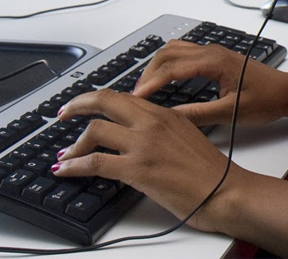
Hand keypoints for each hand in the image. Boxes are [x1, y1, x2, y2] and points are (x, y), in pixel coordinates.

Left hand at [53, 88, 235, 230]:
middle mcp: (150, 122)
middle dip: (77, 105)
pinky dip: (75, 165)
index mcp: (162, 112)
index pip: (120, 96)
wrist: (225, 190)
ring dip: (74, 144)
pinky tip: (66, 170)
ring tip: (65, 155)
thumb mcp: (185, 133)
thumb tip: (136, 131)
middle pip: (103, 101)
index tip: (83, 104)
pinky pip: (95, 162)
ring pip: (95, 130)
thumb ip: (159, 126)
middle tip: (62, 113)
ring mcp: (143, 144)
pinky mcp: (138, 169)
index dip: (96, 99)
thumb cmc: (210, 169)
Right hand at [131, 39, 287, 125]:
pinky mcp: (215, 56)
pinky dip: (168, 62)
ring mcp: (213, 51)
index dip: (151, 83)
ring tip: (146, 86)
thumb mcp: (231, 112)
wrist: (287, 91)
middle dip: (148, 72)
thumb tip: (170, 116)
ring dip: (157, 65)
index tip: (136, 97)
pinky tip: (165, 77)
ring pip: (174, 49)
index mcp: (213, 62)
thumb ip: (198, 114)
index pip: (172, 68)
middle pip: (168, 53)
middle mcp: (211, 51)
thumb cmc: (265, 101)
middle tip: (136, 94)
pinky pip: (184, 52)